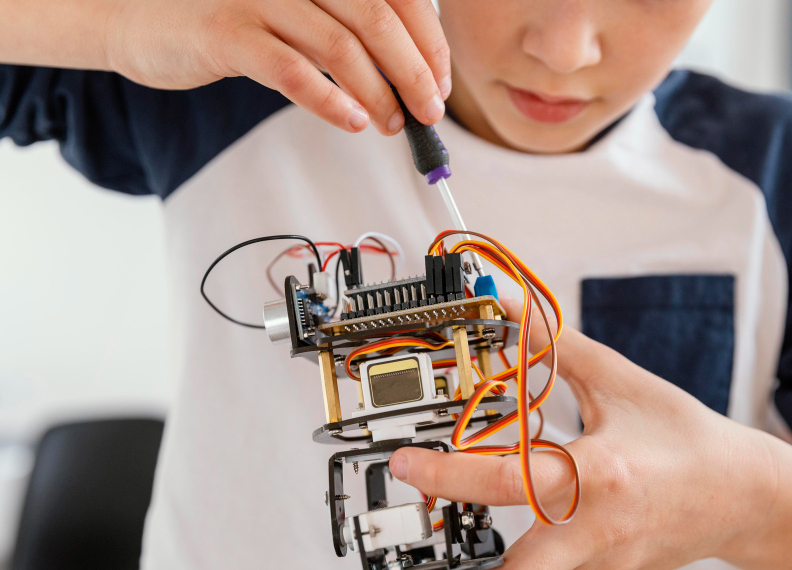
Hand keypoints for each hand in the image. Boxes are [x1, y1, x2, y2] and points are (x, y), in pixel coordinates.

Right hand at [105, 0, 449, 132]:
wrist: (139, 15)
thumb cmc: (229, 18)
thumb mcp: (295, 10)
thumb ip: (344, 27)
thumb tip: (409, 74)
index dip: (427, 41)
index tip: (440, 82)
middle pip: (377, 17)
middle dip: (414, 72)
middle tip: (428, 112)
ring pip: (340, 45)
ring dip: (379, 93)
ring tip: (393, 124)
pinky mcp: (227, 33)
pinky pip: (291, 71)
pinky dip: (330, 101)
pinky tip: (353, 120)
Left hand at [375, 325, 779, 569]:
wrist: (742, 495)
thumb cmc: (684, 438)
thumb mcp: (617, 381)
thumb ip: (552, 343)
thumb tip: (503, 303)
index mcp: (599, 476)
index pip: (506, 481)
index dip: (446, 474)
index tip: (405, 464)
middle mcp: (597, 533)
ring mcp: (601, 567)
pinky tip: (482, 553)